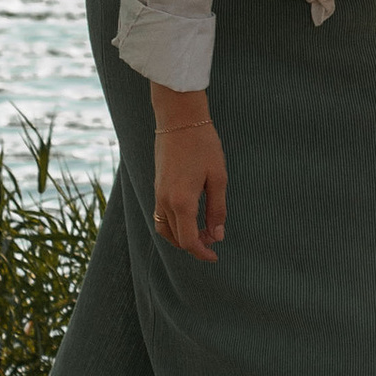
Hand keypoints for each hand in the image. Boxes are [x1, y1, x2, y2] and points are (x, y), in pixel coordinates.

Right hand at [151, 92, 226, 260]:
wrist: (178, 120)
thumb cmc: (203, 145)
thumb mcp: (218, 178)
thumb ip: (217, 209)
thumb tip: (218, 235)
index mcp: (182, 202)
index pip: (189, 240)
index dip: (202, 252)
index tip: (215, 256)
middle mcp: (165, 202)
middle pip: (176, 238)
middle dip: (195, 244)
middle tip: (215, 239)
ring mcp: (158, 194)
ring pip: (165, 229)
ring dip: (182, 236)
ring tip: (203, 231)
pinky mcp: (156, 187)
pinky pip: (161, 216)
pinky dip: (173, 225)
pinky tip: (190, 218)